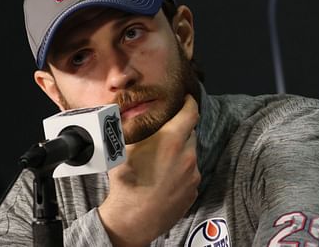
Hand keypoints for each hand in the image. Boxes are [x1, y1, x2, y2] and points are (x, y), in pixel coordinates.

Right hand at [98, 95, 199, 246]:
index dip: (189, 102)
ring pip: (190, 154)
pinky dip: (181, 171)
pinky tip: (165, 178)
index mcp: (172, 140)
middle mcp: (188, 155)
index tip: (186, 99)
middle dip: (180, 131)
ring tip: (161, 163)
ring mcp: (193, 174)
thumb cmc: (126, 181)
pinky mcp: (194, 190)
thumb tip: (131, 111)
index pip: (191, 112)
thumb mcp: (124, 147)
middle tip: (164, 136)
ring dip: (180, 153)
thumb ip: (133, 127)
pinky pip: (190, 173)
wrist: (133, 219)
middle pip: (190, 133)